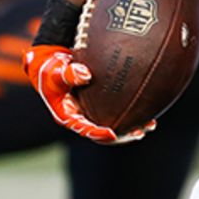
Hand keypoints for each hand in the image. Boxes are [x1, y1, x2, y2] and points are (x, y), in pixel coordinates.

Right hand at [23, 45, 155, 144]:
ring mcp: (91, 111)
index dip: (98, 134)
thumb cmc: (49, 69)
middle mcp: (81, 117)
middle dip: (123, 135)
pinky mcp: (99, 103)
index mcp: (68, 116)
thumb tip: (86, 74)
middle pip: (104, 133)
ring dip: (131, 127)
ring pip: (113, 124)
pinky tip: (148, 109)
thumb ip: (68, 74)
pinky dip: (131, 111)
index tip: (113, 134)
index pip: (84, 129)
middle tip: (140, 131)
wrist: (49, 63)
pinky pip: (117, 110)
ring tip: (150, 125)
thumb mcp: (54, 72)